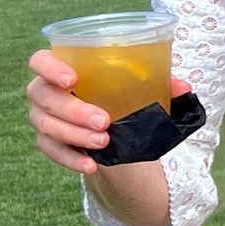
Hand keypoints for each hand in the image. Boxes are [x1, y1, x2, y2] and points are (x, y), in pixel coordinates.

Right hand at [26, 50, 191, 178]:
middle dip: (73, 110)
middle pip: (44, 97)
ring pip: (46, 126)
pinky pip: (51, 151)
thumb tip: (184, 87)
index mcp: (64, 67)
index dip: (50, 68)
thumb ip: (160, 84)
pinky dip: (71, 159)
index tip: (73, 80)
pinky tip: (90, 165)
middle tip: (104, 121)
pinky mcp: (48, 142)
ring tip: (104, 142)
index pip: (40, 61)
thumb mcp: (140, 87)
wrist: (113, 125)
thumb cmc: (120, 94)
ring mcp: (43, 117)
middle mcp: (46, 91)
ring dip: (74, 135)